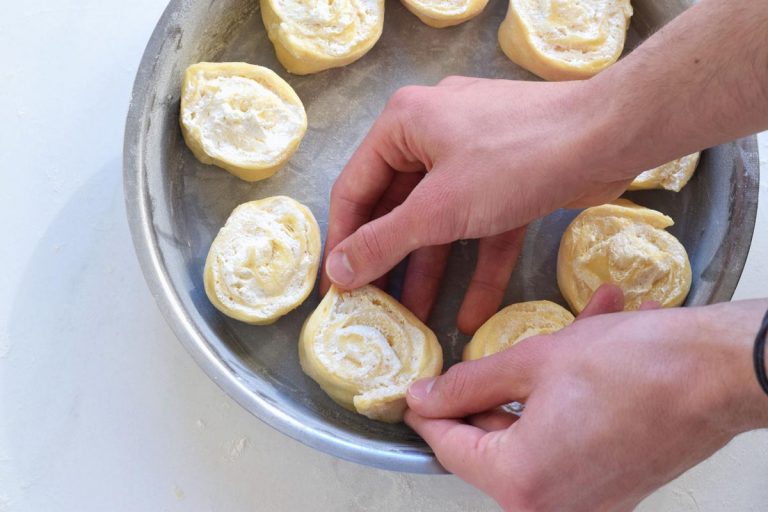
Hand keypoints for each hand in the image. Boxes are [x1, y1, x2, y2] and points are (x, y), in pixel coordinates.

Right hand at [321, 77, 631, 332]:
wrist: (610, 136)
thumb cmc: (515, 161)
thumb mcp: (439, 208)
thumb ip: (384, 241)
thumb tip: (337, 270)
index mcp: (403, 124)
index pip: (355, 189)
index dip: (342, 243)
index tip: (335, 290)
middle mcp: (432, 133)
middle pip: (397, 208)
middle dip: (391, 263)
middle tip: (375, 309)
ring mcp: (473, 154)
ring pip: (441, 221)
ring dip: (432, 270)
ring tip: (417, 322)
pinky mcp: (508, 177)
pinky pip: (480, 224)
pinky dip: (477, 264)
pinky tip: (471, 314)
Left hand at [405, 287, 767, 510]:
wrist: (720, 373)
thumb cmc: (635, 365)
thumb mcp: (533, 361)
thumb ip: (468, 383)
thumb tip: (425, 397)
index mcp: (521, 480)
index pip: (448, 445)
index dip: (428, 411)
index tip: (417, 392)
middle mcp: (551, 508)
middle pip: (490, 445)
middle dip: (491, 393)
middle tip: (493, 356)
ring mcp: (585, 504)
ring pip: (531, 439)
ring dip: (538, 390)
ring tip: (561, 339)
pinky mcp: (610, 490)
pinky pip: (567, 444)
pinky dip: (568, 406)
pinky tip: (586, 358)